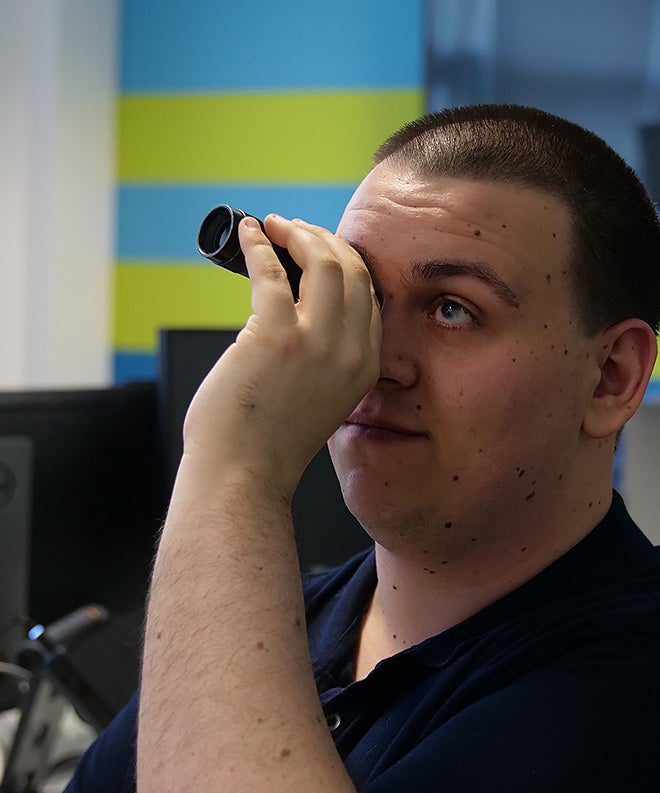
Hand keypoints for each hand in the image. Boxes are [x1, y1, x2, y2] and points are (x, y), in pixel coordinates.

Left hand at [180, 214, 381, 497]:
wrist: (243, 474)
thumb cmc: (267, 438)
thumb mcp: (320, 397)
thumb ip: (326, 356)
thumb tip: (298, 301)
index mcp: (363, 366)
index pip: (369, 294)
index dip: (345, 261)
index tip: (320, 248)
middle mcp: (348, 352)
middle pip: (353, 269)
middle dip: (323, 239)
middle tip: (294, 230)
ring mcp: (315, 343)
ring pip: (323, 260)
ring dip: (296, 233)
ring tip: (273, 227)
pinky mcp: (274, 336)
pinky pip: (269, 271)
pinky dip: (257, 245)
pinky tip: (248, 235)